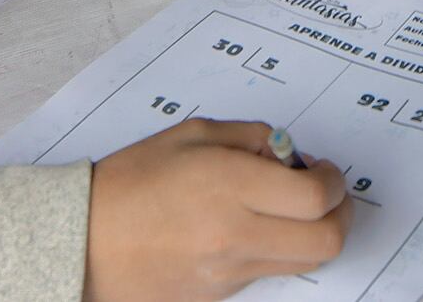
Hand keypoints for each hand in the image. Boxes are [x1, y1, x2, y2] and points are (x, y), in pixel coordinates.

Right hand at [85, 119, 351, 301]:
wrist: (82, 240)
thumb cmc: (131, 181)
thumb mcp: (193, 136)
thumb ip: (251, 137)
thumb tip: (289, 153)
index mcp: (230, 185)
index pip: (316, 197)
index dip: (334, 181)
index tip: (322, 169)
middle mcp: (236, 233)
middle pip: (326, 241)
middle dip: (340, 215)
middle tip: (326, 195)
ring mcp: (229, 271)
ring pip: (304, 262)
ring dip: (311, 233)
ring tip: (286, 209)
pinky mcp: (220, 295)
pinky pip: (267, 272)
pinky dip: (274, 249)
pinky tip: (248, 228)